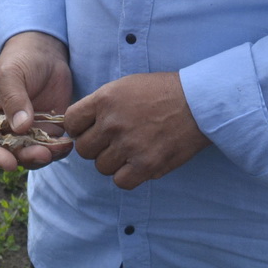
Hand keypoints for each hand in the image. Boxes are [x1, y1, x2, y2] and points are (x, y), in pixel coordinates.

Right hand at [0, 31, 74, 171]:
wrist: (46, 52)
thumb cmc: (20, 60)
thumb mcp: (11, 75)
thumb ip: (14, 100)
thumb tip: (20, 127)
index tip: (10, 164)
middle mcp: (5, 128)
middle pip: (11, 153)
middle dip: (26, 158)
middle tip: (42, 154)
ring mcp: (27, 131)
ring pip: (32, 154)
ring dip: (44, 156)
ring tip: (58, 148)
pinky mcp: (47, 130)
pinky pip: (51, 147)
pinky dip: (58, 150)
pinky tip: (67, 143)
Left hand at [64, 71, 210, 189]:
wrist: (197, 102)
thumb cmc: (162, 91)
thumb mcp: (125, 85)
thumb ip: (101, 104)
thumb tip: (81, 124)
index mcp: (105, 100)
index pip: (70, 122)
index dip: (78, 128)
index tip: (89, 130)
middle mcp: (112, 123)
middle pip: (84, 149)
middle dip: (95, 147)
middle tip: (112, 142)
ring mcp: (128, 145)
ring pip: (101, 167)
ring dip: (113, 162)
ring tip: (129, 151)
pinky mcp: (146, 165)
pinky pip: (121, 182)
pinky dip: (127, 176)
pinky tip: (137, 164)